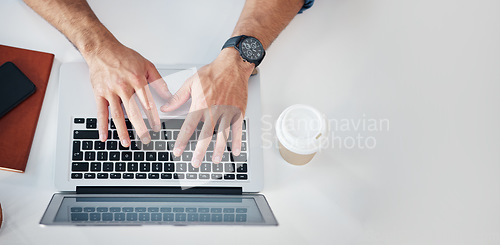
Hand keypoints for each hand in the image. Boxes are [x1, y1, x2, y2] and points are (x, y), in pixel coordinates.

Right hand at [84, 42, 171, 146]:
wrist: (101, 49)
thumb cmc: (123, 56)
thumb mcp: (146, 64)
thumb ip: (158, 81)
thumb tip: (168, 95)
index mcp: (137, 80)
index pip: (147, 103)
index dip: (153, 117)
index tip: (157, 127)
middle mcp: (123, 87)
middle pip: (133, 112)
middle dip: (140, 128)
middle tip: (146, 139)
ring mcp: (110, 91)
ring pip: (117, 115)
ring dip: (122, 131)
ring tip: (127, 143)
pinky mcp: (99, 94)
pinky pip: (101, 112)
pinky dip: (101, 126)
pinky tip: (104, 136)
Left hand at [161, 48, 253, 166]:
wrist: (232, 65)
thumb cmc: (213, 72)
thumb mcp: (192, 83)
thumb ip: (178, 98)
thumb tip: (166, 108)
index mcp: (200, 104)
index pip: (189, 126)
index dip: (182, 140)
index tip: (178, 151)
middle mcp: (214, 110)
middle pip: (206, 135)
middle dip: (199, 151)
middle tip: (195, 162)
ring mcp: (227, 112)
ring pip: (222, 135)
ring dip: (218, 149)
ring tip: (214, 160)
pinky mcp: (238, 111)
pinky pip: (237, 129)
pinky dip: (237, 141)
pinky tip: (234, 151)